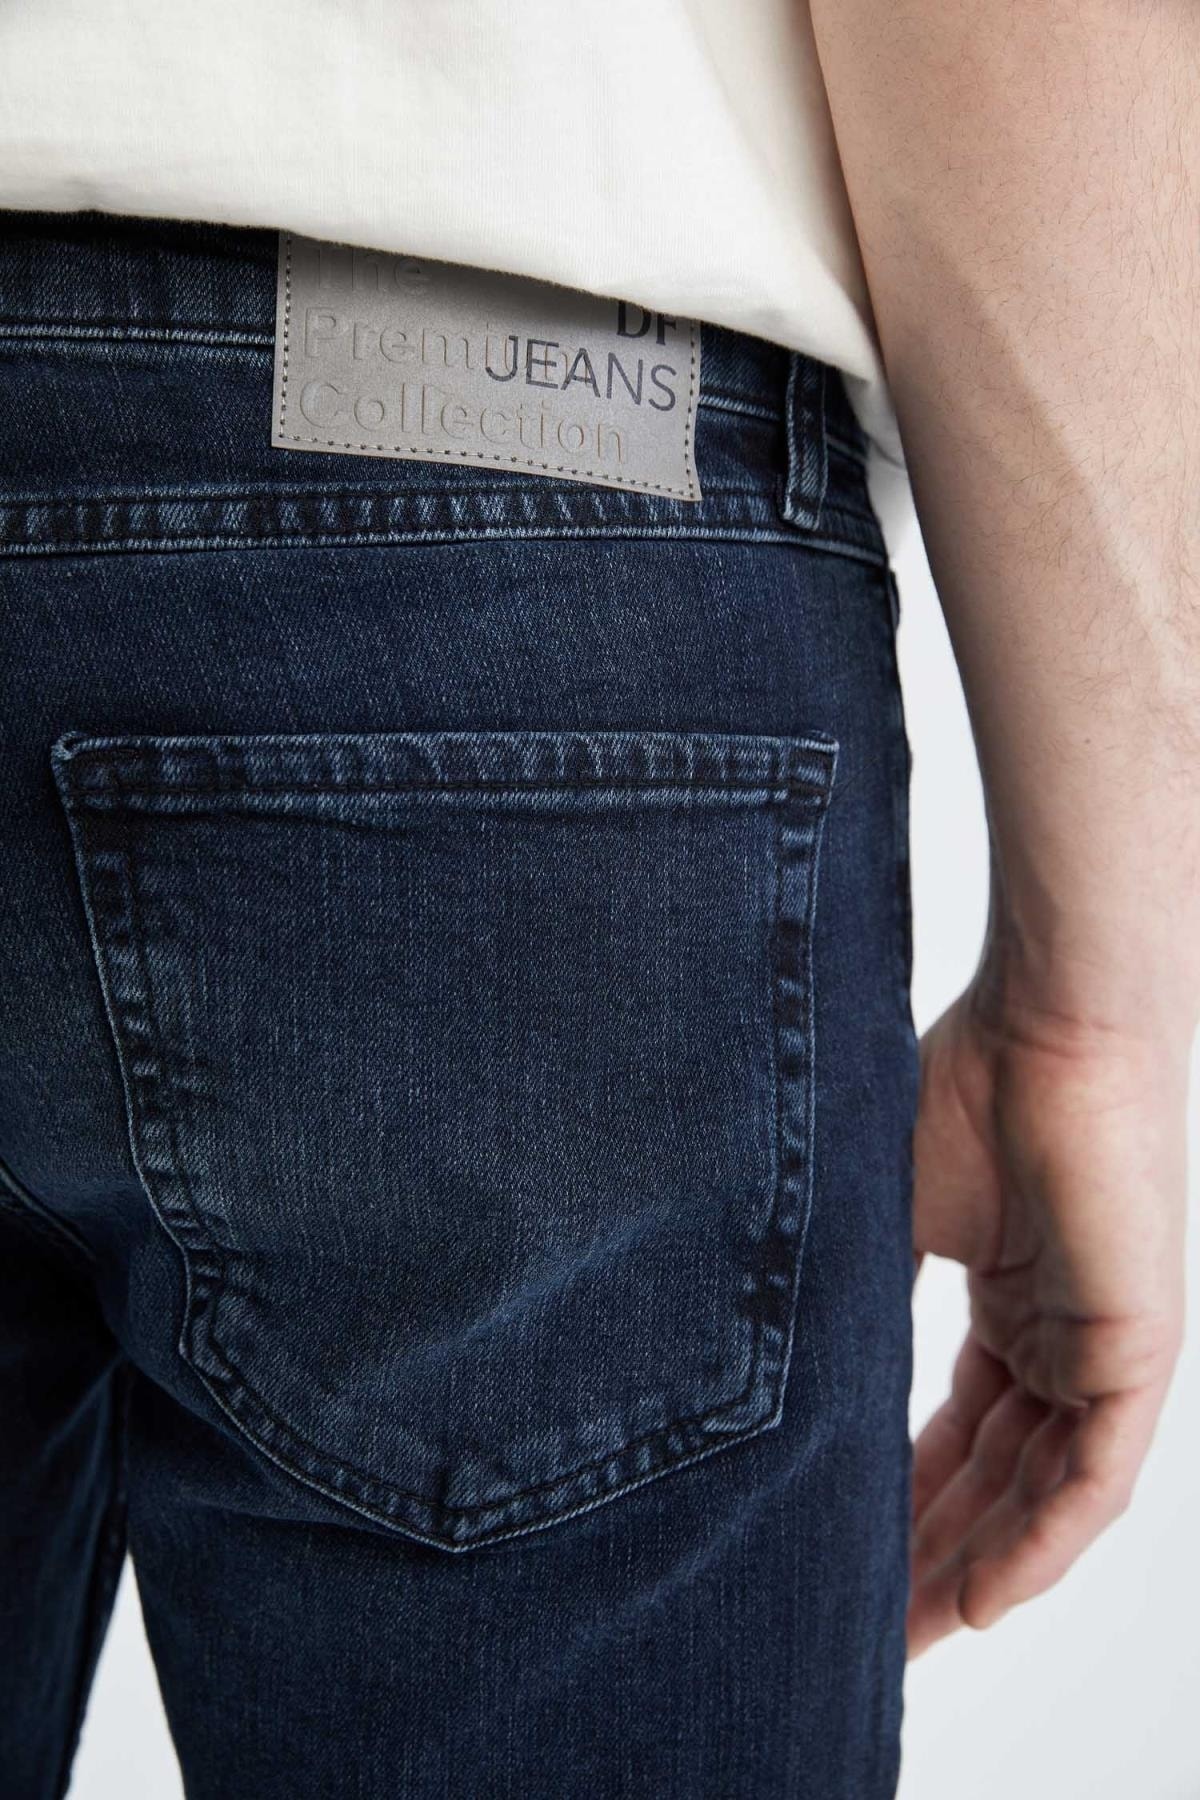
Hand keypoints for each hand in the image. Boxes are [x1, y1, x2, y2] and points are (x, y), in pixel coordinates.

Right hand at [907, 977, 1187, 1656]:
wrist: (1044, 1024)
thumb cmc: (962, 1089)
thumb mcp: (886, 1221)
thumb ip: (858, 1306)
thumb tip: (782, 1379)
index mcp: (1007, 1303)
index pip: (956, 1433)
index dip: (903, 1503)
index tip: (843, 1559)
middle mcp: (1058, 1337)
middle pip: (997, 1479)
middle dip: (934, 1556)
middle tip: (869, 1626)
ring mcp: (1101, 1347)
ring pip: (1042, 1493)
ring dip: (979, 1567)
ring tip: (910, 1632)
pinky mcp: (1136, 1348)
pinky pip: (1093, 1477)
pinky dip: (1040, 1544)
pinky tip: (981, 1599)